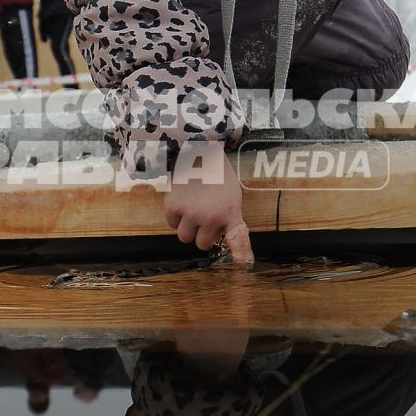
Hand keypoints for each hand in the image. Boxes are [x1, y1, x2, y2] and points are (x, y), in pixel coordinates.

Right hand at [162, 141, 254, 265]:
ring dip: (187, 227)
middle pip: (202, 244)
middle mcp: (211, 218)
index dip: (241, 256)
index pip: (238, 241)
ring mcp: (190, 213)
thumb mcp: (232, 194)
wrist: (197, 147)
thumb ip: (228, 217)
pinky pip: (171, 224)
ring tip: (191, 208)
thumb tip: (219, 236)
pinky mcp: (173, 207)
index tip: (244, 267)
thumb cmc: (217, 173)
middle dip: (202, 234)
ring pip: (184, 237)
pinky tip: (181, 200)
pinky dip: (174, 216)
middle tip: (203, 216)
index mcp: (230, 213)